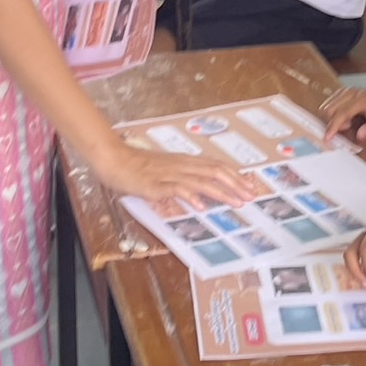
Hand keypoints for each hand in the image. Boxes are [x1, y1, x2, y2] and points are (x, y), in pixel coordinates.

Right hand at [98, 142, 254, 204]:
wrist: (114, 159)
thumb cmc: (137, 166)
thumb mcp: (165, 170)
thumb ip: (182, 178)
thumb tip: (200, 191)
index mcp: (184, 162)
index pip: (215, 166)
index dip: (234, 176)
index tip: (249, 186)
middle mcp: (181, 165)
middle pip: (214, 172)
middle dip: (235, 185)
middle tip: (251, 196)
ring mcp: (169, 174)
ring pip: (201, 181)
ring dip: (221, 192)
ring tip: (235, 202)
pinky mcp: (155, 184)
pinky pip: (176, 189)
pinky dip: (191, 197)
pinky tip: (201, 206)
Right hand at [320, 86, 365, 143]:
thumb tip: (359, 136)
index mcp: (360, 100)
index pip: (341, 113)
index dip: (333, 126)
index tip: (327, 138)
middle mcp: (350, 93)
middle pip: (330, 109)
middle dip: (334, 123)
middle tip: (349, 128)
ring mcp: (345, 91)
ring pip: (328, 106)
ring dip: (333, 118)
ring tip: (349, 122)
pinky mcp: (342, 92)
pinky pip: (330, 103)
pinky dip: (333, 113)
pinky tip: (346, 117)